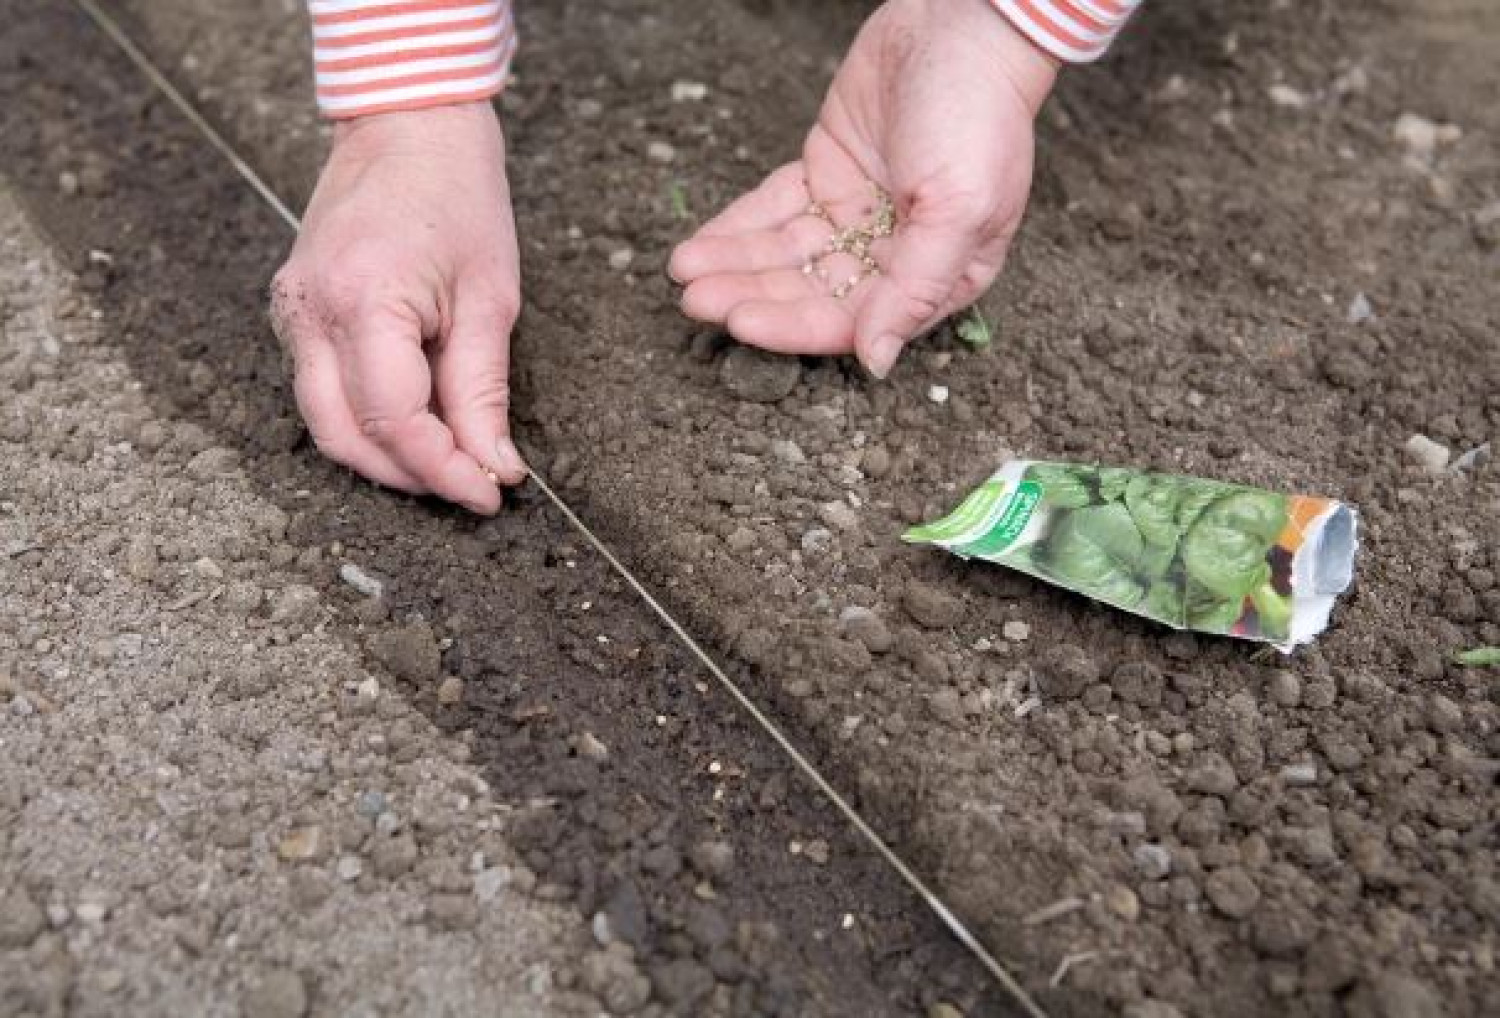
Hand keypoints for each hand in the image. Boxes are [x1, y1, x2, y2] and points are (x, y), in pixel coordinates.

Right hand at [269, 102, 524, 514]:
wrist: (407, 126)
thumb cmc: (457, 197)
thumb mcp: (491, 300)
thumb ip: (484, 392)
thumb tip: (494, 466)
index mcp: (363, 302)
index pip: (395, 423)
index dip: (444, 471)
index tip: (490, 493)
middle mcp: (310, 312)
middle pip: (348, 438)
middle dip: (413, 476)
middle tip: (473, 483)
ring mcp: (291, 311)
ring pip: (326, 424)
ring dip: (386, 457)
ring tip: (449, 459)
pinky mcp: (293, 310)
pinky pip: (320, 391)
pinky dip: (366, 421)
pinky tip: (416, 423)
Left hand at [670, 0, 1056, 377]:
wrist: (962, 23)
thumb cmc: (977, 116)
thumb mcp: (960, 209)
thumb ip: (916, 289)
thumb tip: (877, 362)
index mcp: (937, 276)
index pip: (854, 320)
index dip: (793, 325)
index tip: (740, 322)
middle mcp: (894, 254)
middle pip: (809, 291)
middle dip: (750, 295)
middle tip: (696, 300)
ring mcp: (856, 214)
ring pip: (785, 254)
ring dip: (734, 265)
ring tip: (683, 270)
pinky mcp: (825, 174)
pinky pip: (773, 211)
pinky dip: (737, 228)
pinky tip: (700, 244)